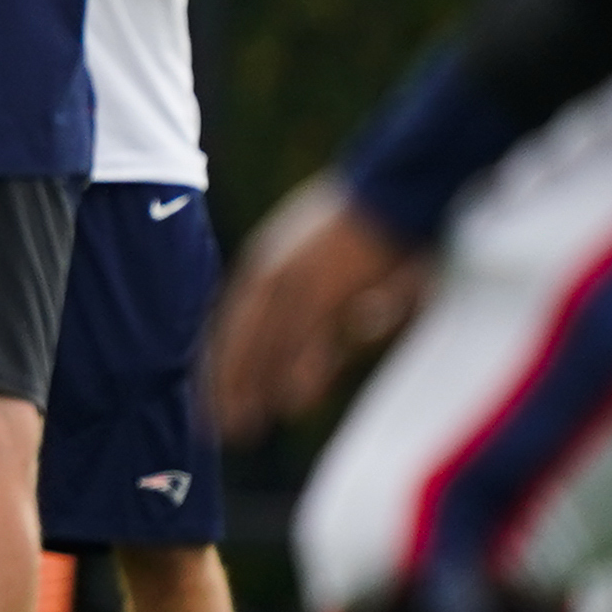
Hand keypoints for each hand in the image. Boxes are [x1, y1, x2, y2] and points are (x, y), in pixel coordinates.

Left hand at [204, 171, 425, 438]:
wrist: (397, 183)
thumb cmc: (383, 220)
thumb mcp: (355, 262)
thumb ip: (354, 295)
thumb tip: (362, 324)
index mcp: (270, 259)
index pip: (236, 319)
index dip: (225, 357)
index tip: (214, 390)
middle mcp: (272, 269)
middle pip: (240, 335)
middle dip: (227, 381)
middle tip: (215, 422)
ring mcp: (295, 277)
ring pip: (264, 343)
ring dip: (252, 387)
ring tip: (242, 428)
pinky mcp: (324, 286)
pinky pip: (301, 337)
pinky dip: (294, 372)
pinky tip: (289, 403)